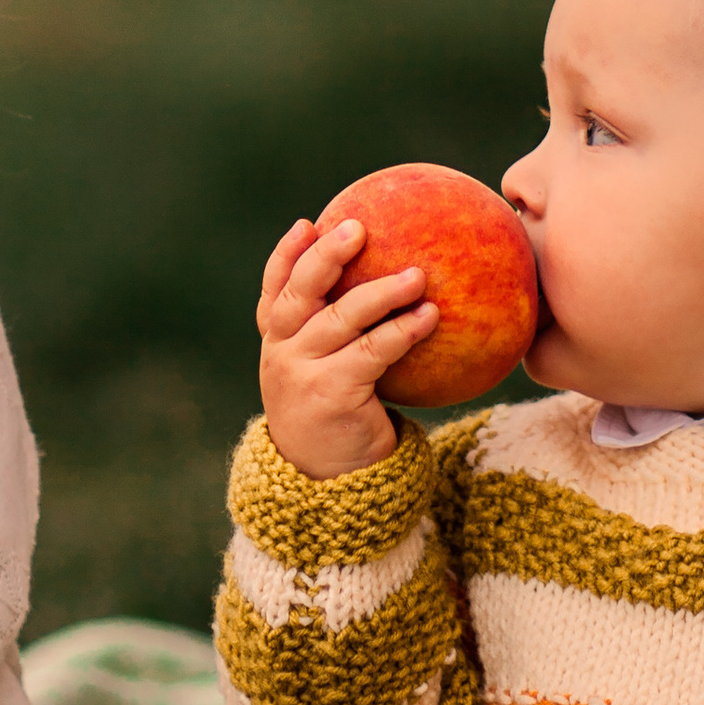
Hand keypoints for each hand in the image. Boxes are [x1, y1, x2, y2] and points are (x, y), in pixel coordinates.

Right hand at [258, 214, 439, 478]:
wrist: (329, 480)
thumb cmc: (338, 415)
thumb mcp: (324, 374)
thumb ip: (339, 337)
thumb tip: (394, 284)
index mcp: (277, 341)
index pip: (273, 290)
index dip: (286, 255)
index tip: (308, 223)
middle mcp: (282, 351)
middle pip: (299, 292)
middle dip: (326, 255)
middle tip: (358, 228)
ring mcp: (302, 371)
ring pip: (341, 318)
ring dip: (382, 292)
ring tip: (418, 275)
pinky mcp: (332, 393)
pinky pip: (372, 352)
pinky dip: (402, 331)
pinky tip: (430, 317)